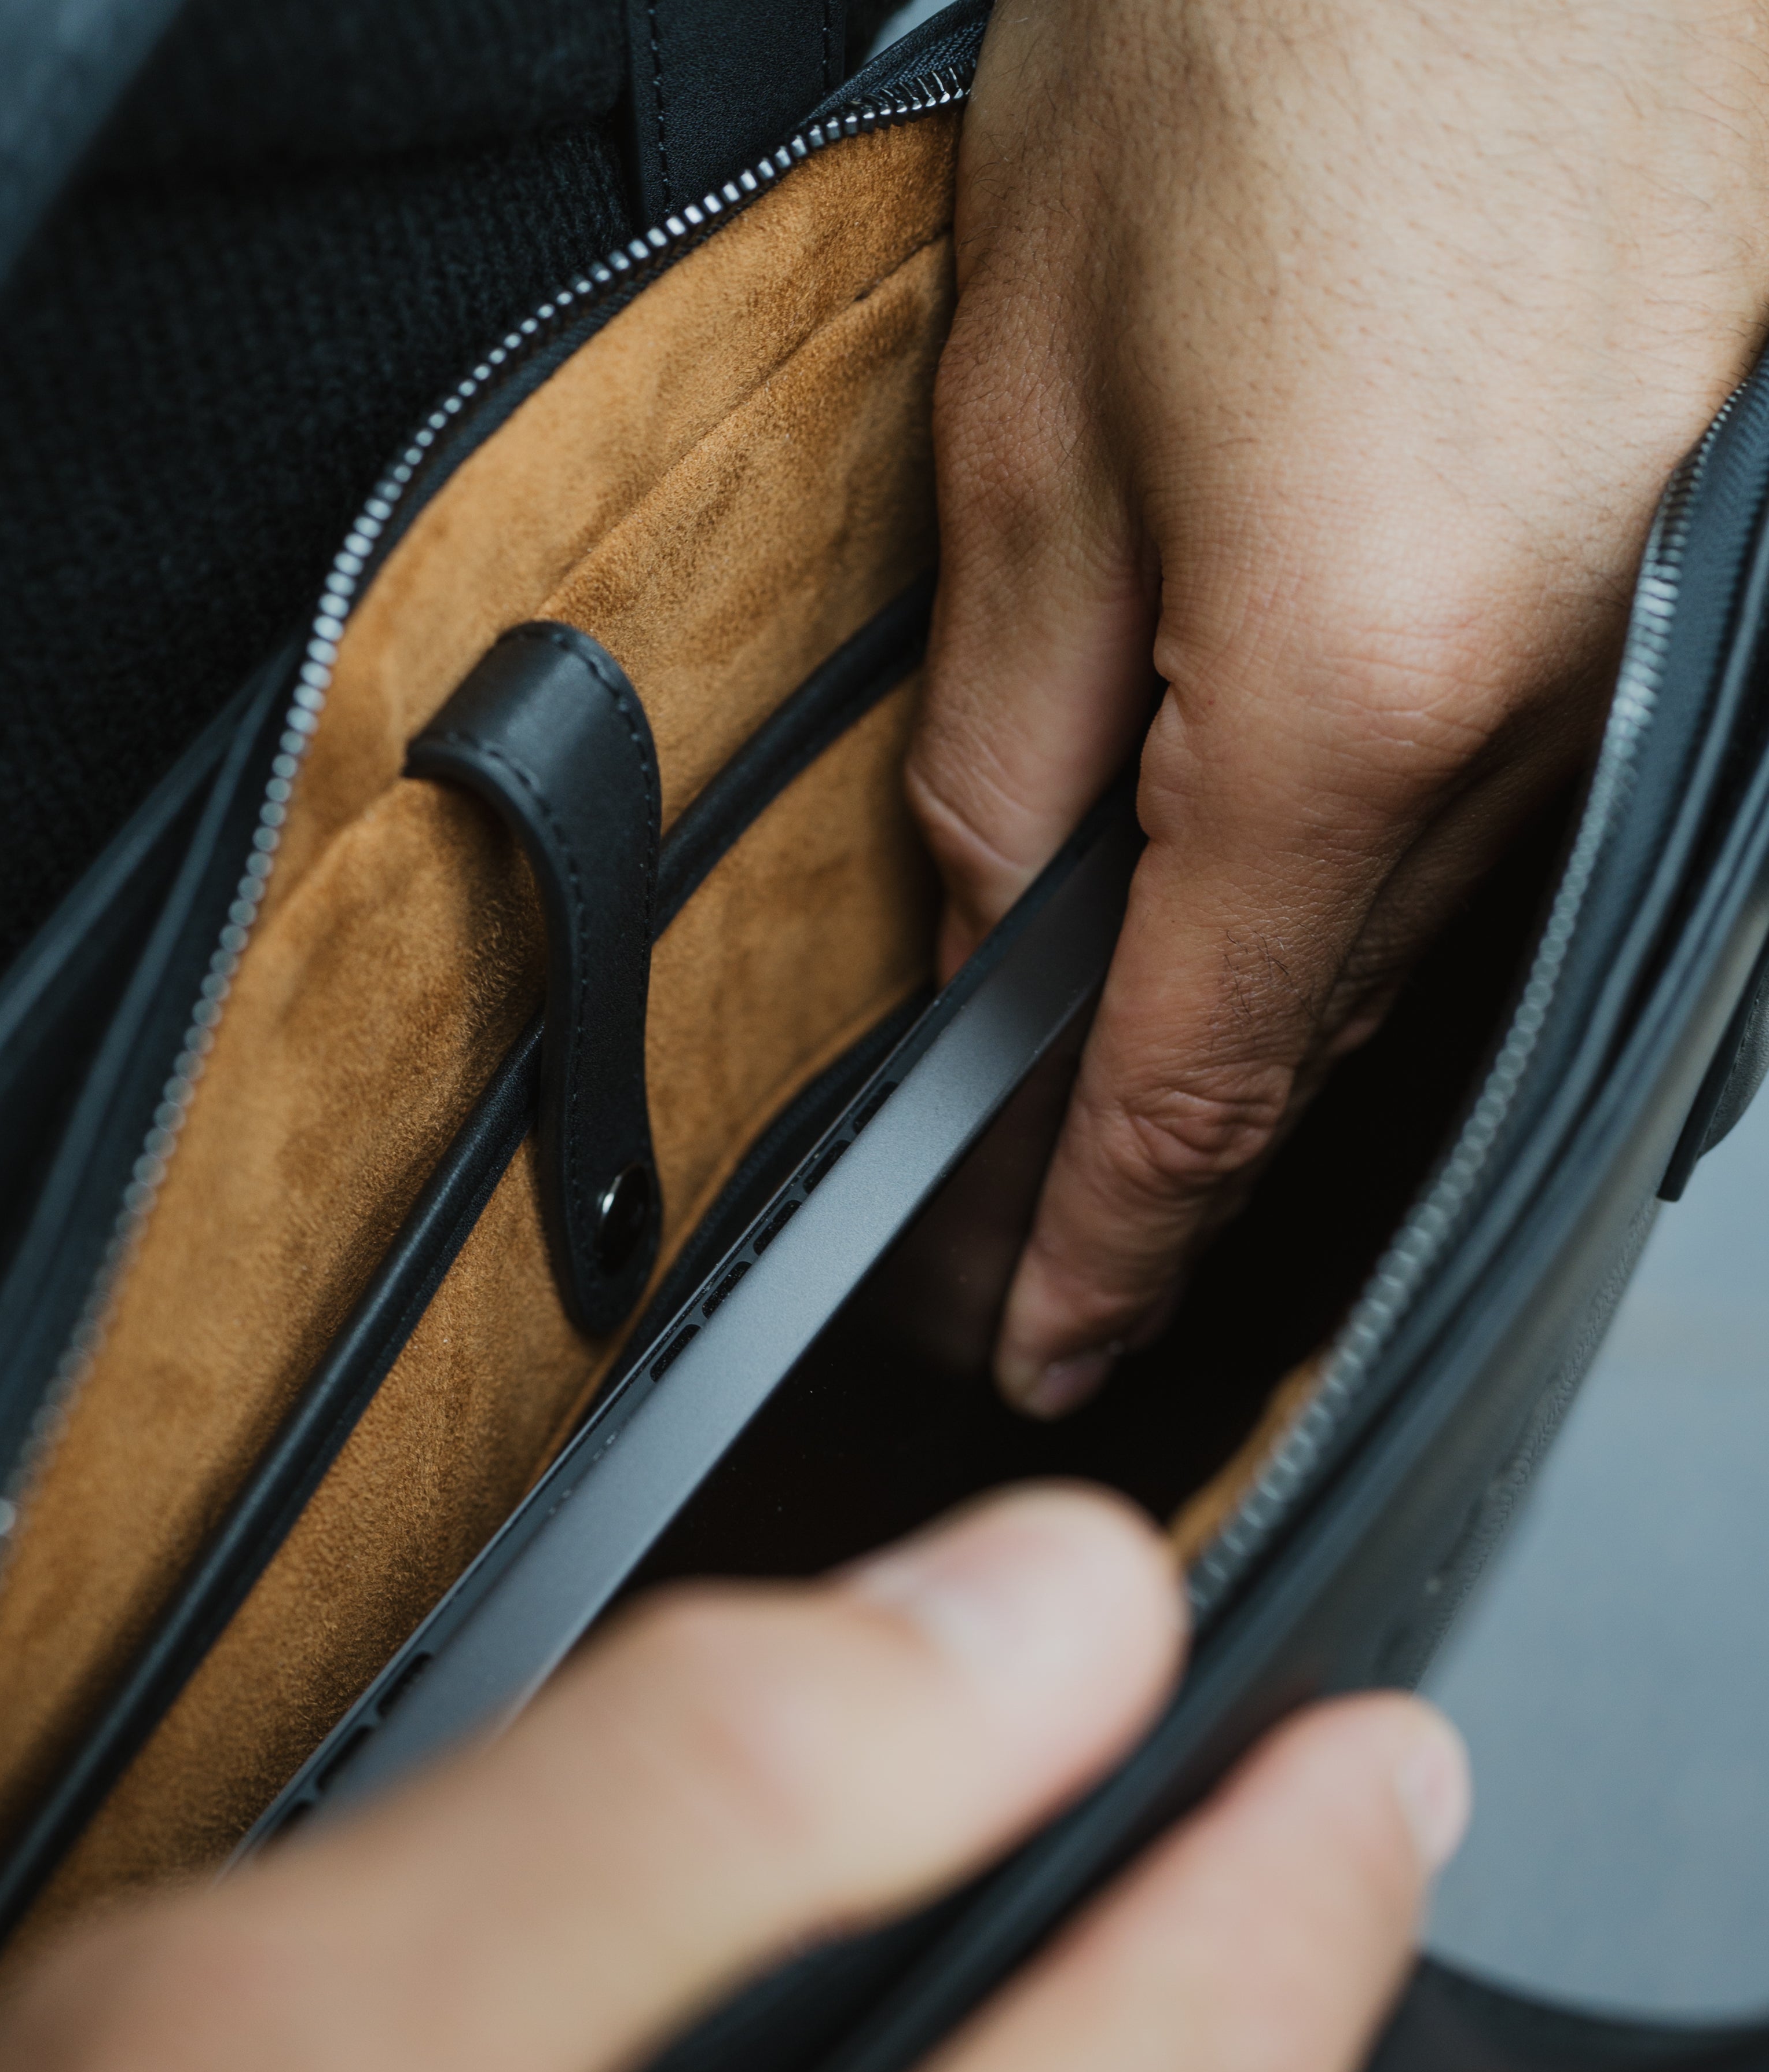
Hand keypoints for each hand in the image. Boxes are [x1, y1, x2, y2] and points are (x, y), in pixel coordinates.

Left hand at [912, 0, 1768, 1413]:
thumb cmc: (1267, 17)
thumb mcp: (1030, 406)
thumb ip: (1012, 727)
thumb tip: (989, 942)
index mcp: (1358, 685)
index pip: (1204, 1084)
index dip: (1101, 1245)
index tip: (1033, 1342)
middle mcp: (1544, 689)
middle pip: (1319, 1017)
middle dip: (1160, 1138)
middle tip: (1021, 1219)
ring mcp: (1641, 614)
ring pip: (1418, 908)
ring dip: (1267, 987)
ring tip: (1118, 1050)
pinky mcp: (1678, 533)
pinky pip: (1510, 776)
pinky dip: (1377, 846)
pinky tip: (1284, 847)